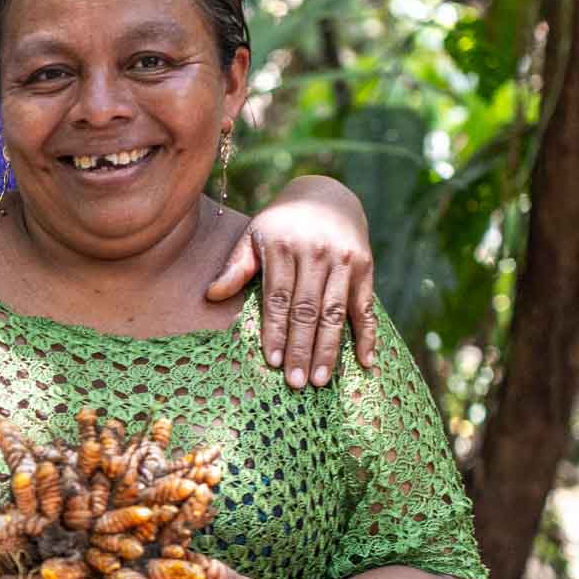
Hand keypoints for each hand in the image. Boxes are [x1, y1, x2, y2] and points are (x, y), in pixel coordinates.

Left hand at [206, 185, 378, 387]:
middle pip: (308, 310)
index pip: (278, 298)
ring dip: (329, 349)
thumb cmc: (281, 224)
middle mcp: (317, 254)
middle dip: (302, 349)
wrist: (328, 195)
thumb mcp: (254, 236)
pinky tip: (365, 362)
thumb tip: (211, 295)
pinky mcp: (366, 267)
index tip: (273, 361)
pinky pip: (366, 306)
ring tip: (320, 380)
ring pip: (335, 312)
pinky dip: (368, 335)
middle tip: (296, 383)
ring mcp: (344, 261)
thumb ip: (236, 266)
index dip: (276, 331)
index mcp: (284, 248)